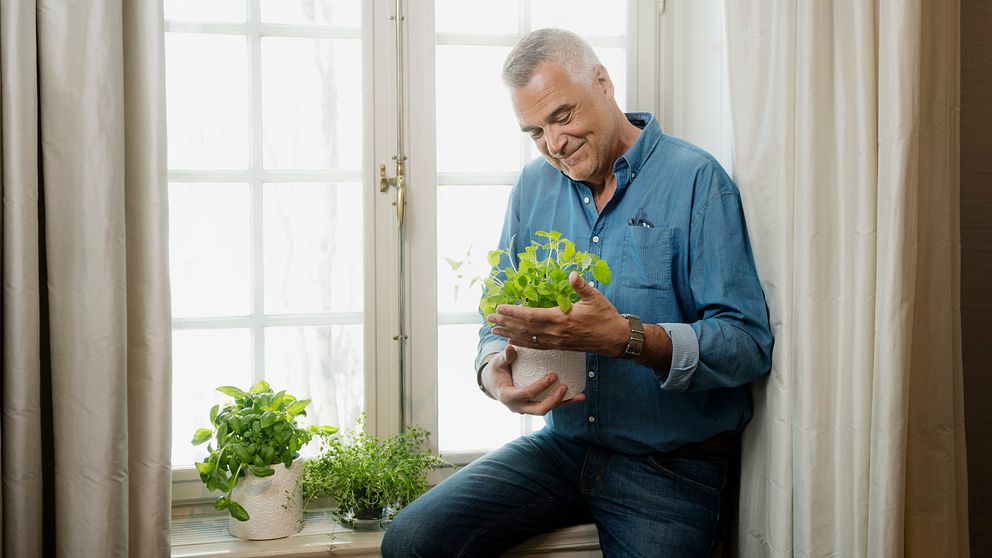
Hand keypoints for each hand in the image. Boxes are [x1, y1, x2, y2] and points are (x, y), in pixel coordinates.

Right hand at [481, 345, 585, 414]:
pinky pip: (551, 406)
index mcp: (508, 396)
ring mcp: (527, 408)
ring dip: (564, 404)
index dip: (540, 387)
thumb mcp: (497, 363)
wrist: (493, 384)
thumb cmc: (496, 371)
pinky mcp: (534, 406)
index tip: (553, 376)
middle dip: (554, 400)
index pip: (526, 394)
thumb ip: (505, 357)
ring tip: (581, 396)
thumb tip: (510, 347)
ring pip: (547, 409)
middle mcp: (518, 406)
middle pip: (539, 409)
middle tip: (565, 387)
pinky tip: (578, 396)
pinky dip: (565, 402)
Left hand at [488, 272, 628, 356]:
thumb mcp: (595, 298)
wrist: (614, 339)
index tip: (500, 307)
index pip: (531, 316)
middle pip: (524, 328)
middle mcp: (555, 332)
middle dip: (505, 322)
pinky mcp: (559, 346)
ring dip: (509, 333)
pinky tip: (512, 341)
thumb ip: (581, 286)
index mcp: (561, 319)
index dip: (514, 312)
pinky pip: (536, 346)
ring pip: (527, 338)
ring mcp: (556, 341)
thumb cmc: (605, 316)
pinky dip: (522, 343)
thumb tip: (572, 274)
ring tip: (494, 329)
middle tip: (488, 318)